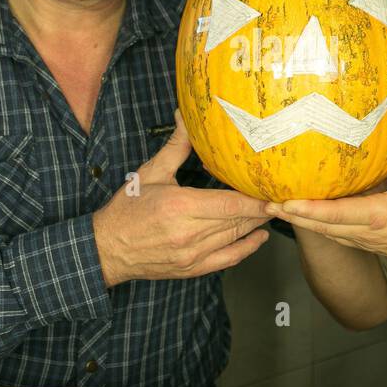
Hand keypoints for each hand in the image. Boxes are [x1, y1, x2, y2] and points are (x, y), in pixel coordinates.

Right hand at [93, 110, 271, 285]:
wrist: (106, 249)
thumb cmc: (127, 210)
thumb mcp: (151, 174)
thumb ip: (176, 147)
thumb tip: (185, 117)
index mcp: (181, 207)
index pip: (230, 203)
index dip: (256, 199)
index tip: (274, 190)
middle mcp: (189, 233)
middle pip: (237, 220)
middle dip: (261, 209)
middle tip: (280, 194)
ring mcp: (192, 254)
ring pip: (235, 238)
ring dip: (256, 225)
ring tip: (272, 210)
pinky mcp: (192, 269)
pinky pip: (227, 259)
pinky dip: (246, 249)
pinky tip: (259, 237)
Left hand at [265, 122, 386, 268]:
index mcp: (377, 215)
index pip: (335, 213)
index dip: (308, 209)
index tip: (285, 201)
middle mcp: (365, 231)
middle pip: (320, 226)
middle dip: (292, 216)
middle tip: (266, 204)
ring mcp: (364, 241)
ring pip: (325, 233)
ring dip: (300, 222)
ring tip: (277, 209)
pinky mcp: (366, 245)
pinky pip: (335, 236)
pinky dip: (317, 227)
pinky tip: (304, 218)